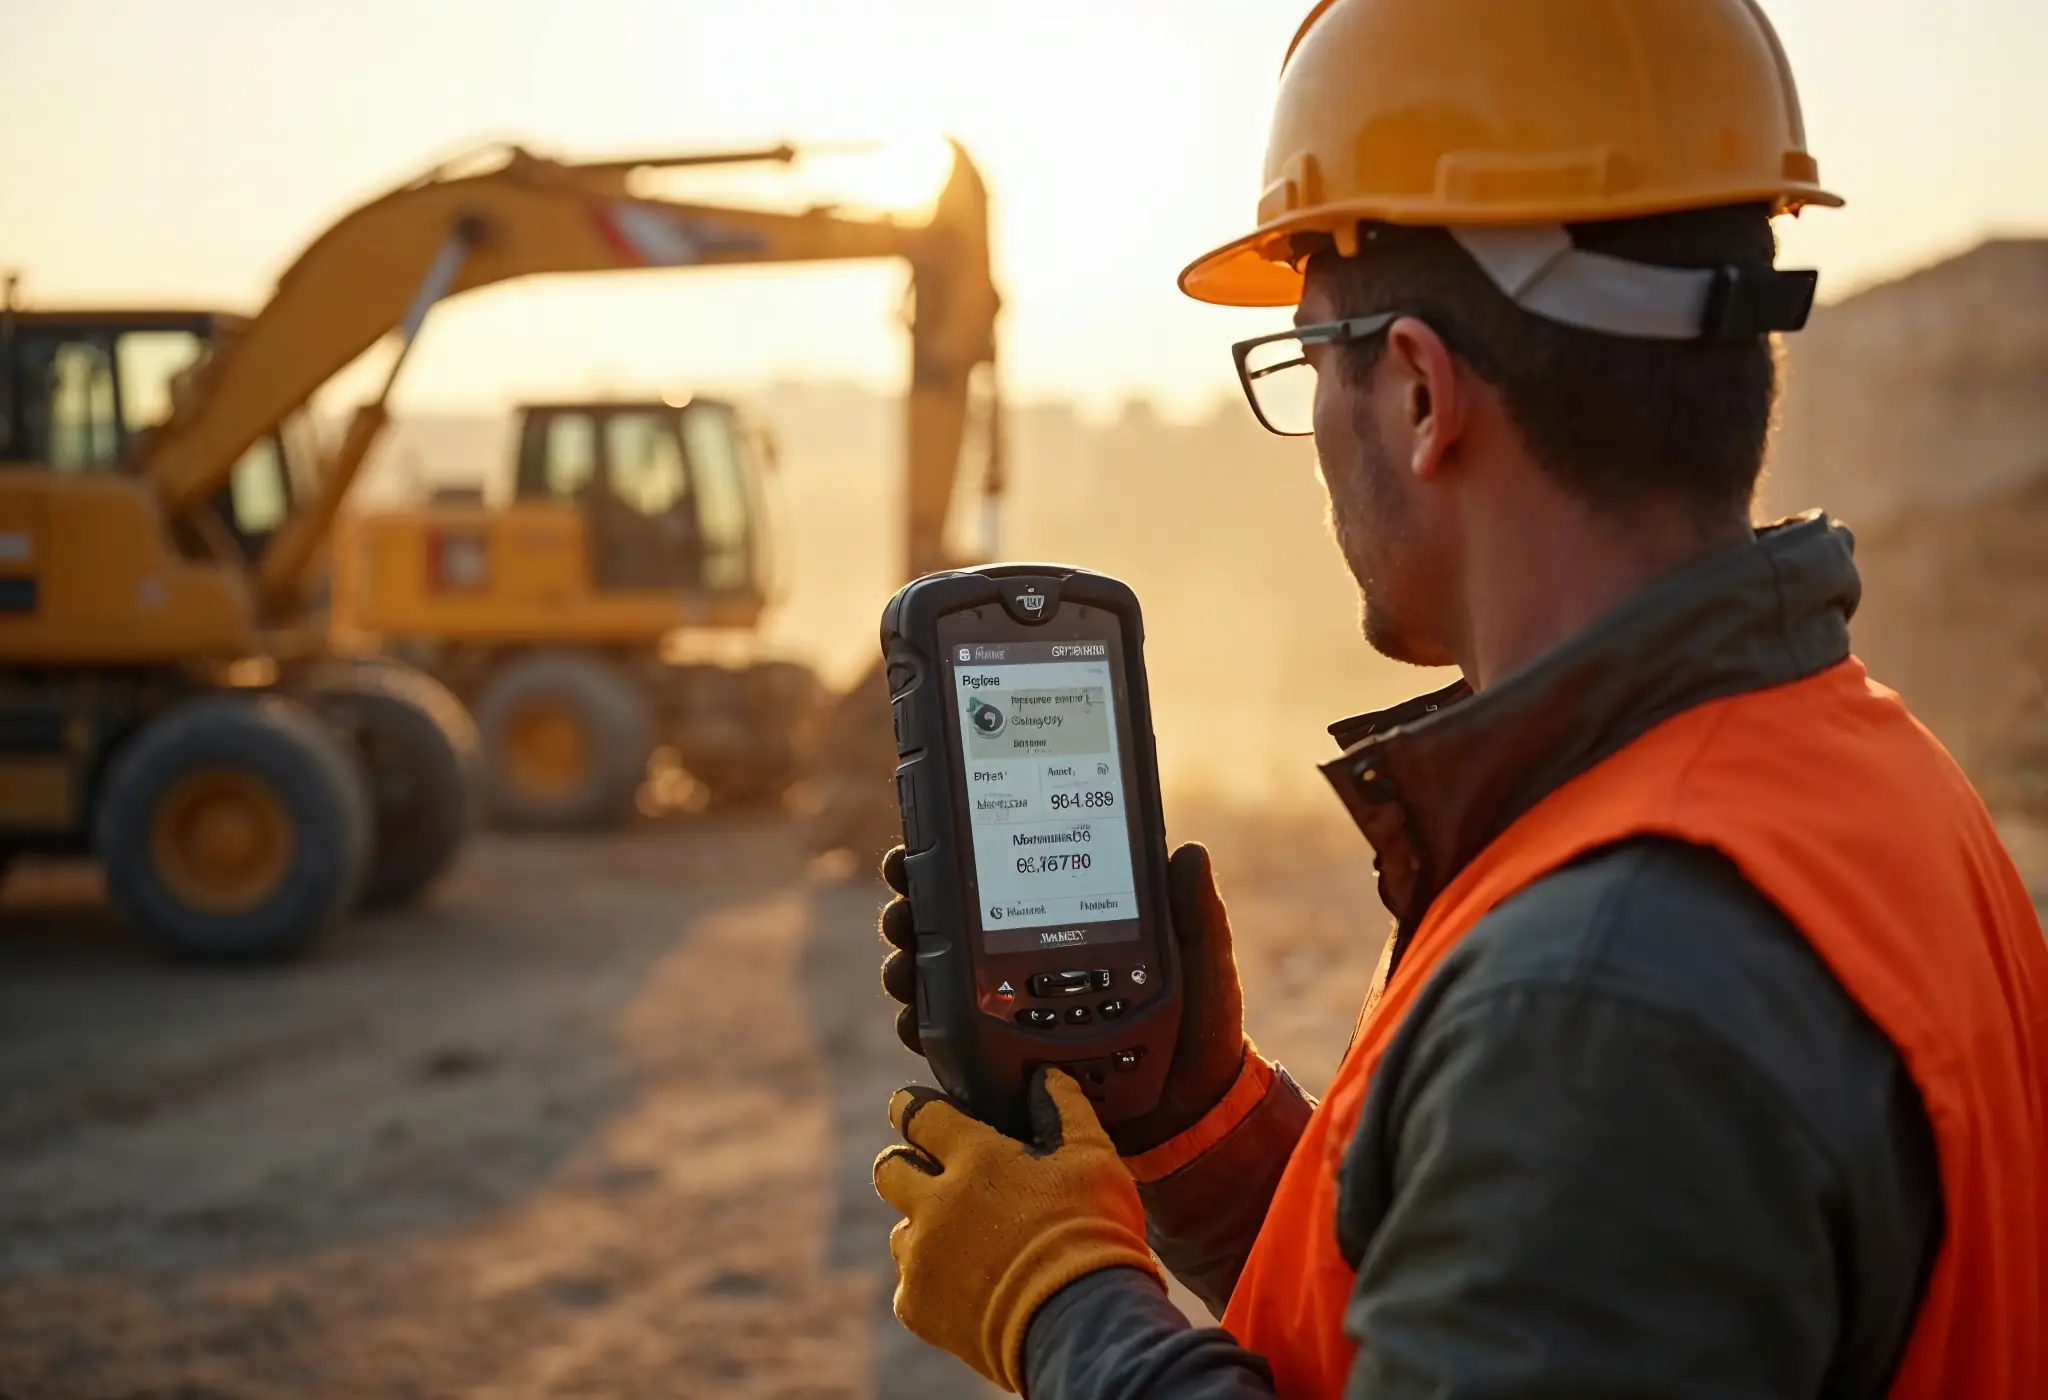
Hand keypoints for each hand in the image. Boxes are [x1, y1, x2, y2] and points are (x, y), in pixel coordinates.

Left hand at [873, 1068, 1159, 1391]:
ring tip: (969, 1244)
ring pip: (901, 1229)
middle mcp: (935, 1201)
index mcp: (974, 1156)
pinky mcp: (918, 1305)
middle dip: (907, 1165)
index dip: (913, 1108)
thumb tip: (1045, 1076)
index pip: (917, 1113)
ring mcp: (922, 1256)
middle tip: (938, 1177)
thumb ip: (1064, 1108)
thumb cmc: (1094, 1233)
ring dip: (925, 1229)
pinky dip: (932, 1282)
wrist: (1083, 1322)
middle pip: (889, 1168)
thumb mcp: (1093, 1158)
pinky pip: (909, 1283)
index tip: (914, 1109)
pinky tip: (971, 1286)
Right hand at [878, 842, 1248, 1155]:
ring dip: (907, 965)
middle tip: (905, 908)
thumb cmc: (1201, 1029)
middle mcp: (1026, 960)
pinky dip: (923, 1026)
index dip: (948, 859)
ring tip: (905, 964)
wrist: (1195, 1110)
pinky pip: (949, 1040)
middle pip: (949, 923)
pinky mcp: (1003, 1058)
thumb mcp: (1203, 964)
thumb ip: (1195, 914)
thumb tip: (1190, 853)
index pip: (999, 878)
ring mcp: (1010, 1009)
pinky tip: (916, 1018)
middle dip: (912, 909)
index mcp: (1064, 925)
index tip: (919, 849)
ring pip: (936, 978)